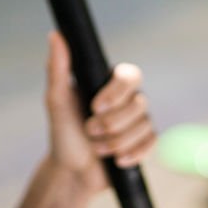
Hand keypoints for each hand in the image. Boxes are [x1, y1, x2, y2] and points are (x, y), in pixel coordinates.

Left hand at [44, 31, 155, 194]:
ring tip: (97, 148)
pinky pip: (151, 143)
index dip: (116, 92)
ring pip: (144, 125)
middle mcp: (126, 99)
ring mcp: (137, 121)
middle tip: (90, 131)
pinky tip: (117, 160)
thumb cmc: (62, 134)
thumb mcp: (56, 101)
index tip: (95, 107)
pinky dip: (133, 153)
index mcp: (108, 84)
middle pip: (140, 102)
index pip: (129, 75)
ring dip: (116, 141)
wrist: (71, 172)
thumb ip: (58, 68)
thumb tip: (56, 35)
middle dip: (114, 122)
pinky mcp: (143, 142)